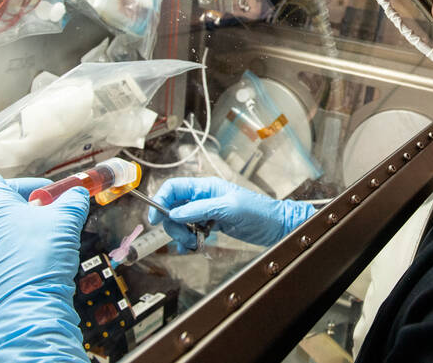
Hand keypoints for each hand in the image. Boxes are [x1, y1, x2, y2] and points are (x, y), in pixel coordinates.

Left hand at [0, 143, 89, 362]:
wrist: (28, 308)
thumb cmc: (40, 259)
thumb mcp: (65, 220)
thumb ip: (71, 200)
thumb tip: (77, 194)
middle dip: (23, 198)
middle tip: (50, 203)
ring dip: (18, 223)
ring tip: (45, 233)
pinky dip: (10, 245)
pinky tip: (33, 254)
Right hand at [148, 177, 314, 248]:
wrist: (276, 227)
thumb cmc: (258, 212)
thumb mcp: (228, 208)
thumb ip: (200, 209)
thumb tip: (174, 213)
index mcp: (207, 186)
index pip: (174, 187)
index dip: (160, 200)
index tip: (155, 219)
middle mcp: (204, 197)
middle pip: (174, 207)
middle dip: (173, 224)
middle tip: (184, 238)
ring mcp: (208, 210)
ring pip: (181, 220)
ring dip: (181, 234)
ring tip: (193, 243)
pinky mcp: (212, 223)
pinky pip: (191, 230)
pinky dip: (189, 239)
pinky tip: (194, 246)